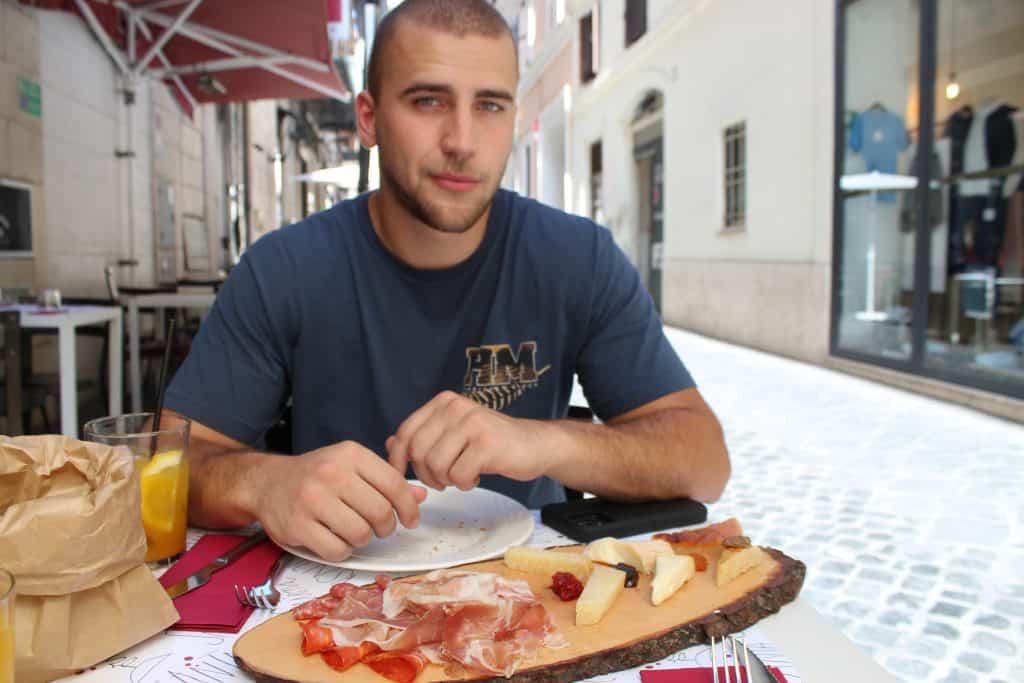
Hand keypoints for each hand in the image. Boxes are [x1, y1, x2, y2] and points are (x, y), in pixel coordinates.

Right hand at [250, 442, 426, 561]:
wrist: (267, 482)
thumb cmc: (317, 474)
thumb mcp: (352, 466)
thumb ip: (386, 480)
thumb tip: (420, 497)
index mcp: (350, 454)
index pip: (394, 484)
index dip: (409, 508)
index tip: (410, 520)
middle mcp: (331, 473)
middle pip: (380, 512)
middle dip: (387, 527)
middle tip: (380, 528)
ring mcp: (311, 500)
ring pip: (360, 533)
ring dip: (364, 539)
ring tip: (355, 531)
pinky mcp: (297, 526)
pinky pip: (337, 550)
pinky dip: (342, 551)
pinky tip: (335, 539)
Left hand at [386, 391, 551, 490]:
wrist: (535, 444)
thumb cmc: (491, 443)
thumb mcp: (454, 434)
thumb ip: (424, 437)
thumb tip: (389, 444)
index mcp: (444, 402)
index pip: (405, 432)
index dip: (398, 459)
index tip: (402, 476)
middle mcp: (456, 407)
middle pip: (418, 451)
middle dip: (426, 474)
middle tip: (443, 479)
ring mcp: (472, 423)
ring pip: (436, 465)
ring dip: (446, 480)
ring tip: (462, 475)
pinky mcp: (487, 443)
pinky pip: (458, 475)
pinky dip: (465, 483)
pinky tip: (478, 475)